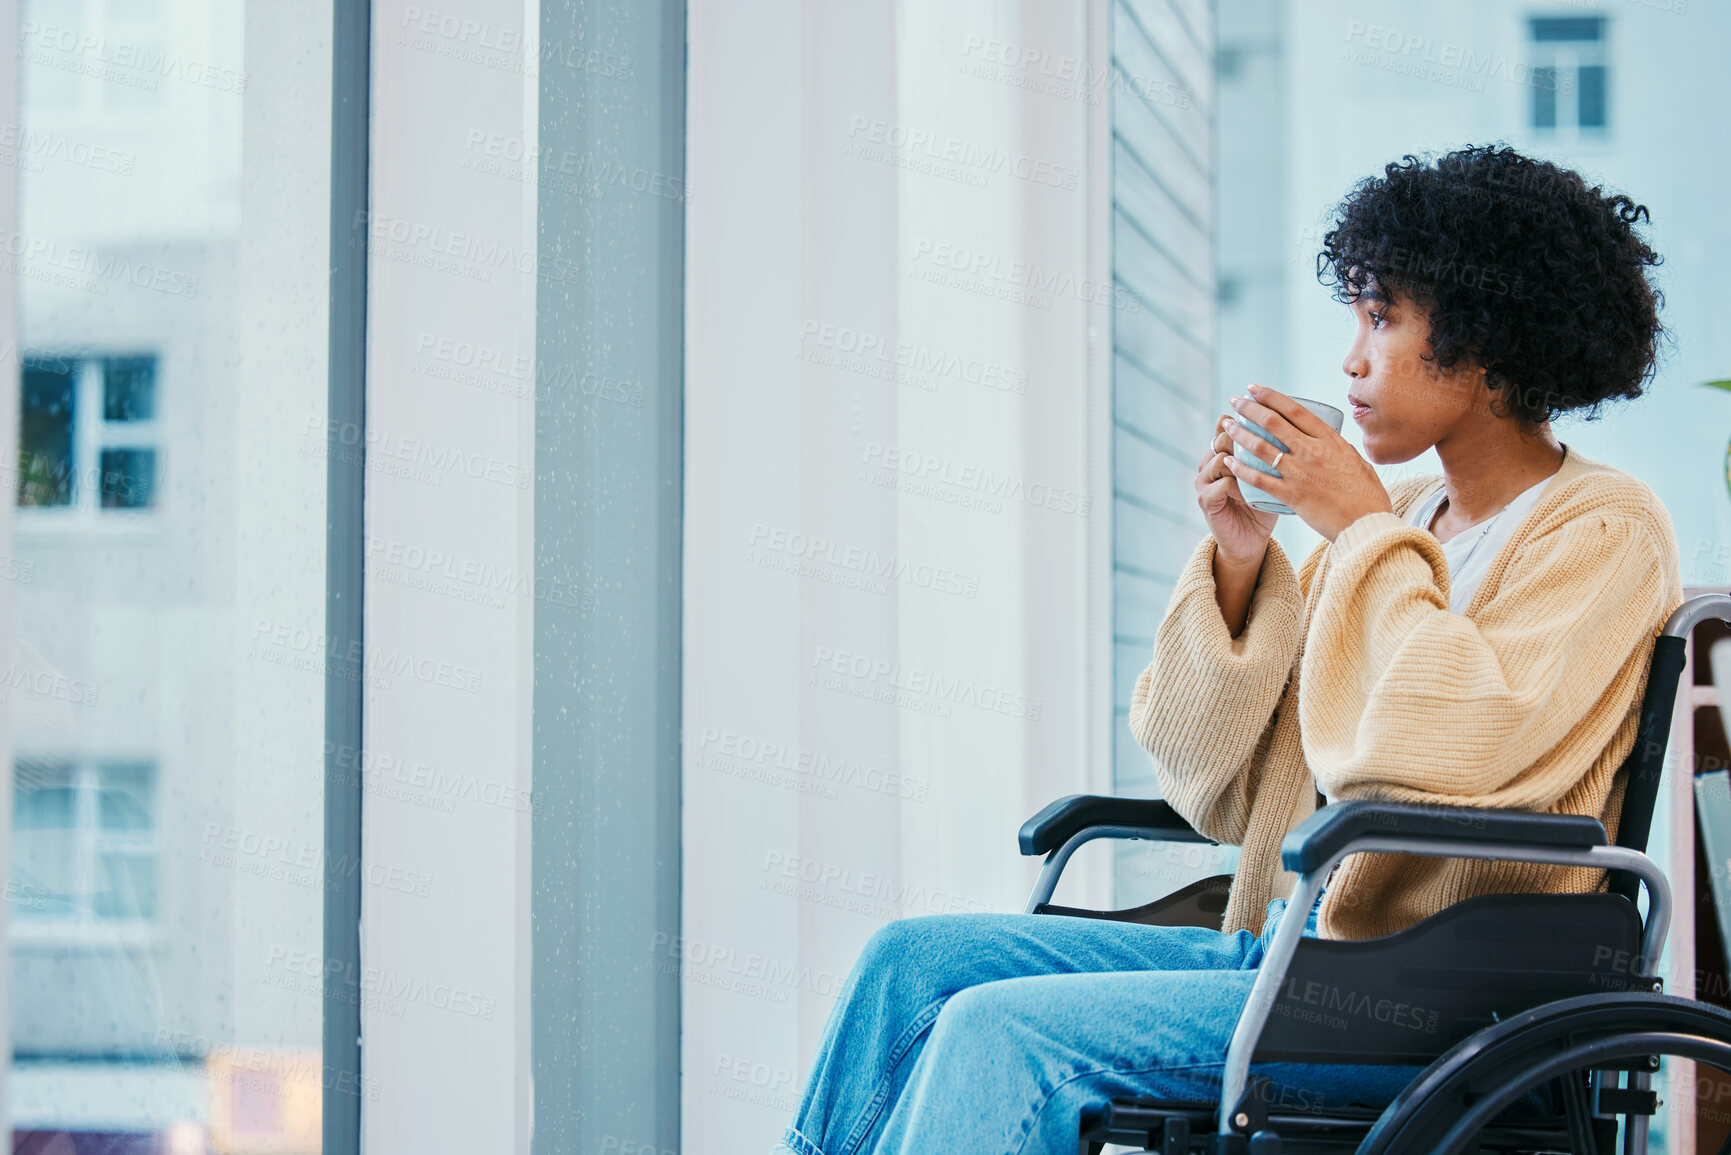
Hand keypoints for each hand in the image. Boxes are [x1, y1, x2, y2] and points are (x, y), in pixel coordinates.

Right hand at [1197, 414, 1278, 565]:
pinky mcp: (1205, 499)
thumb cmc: (1264, 506)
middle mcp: (1208, 462)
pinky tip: (1253, 495)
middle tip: (1270, 454)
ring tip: (1263, 476)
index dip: (1246, 420)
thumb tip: (1300, 425)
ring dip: (1245, 465)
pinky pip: (1224, 483)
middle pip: (1223, 436)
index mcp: (1221, 452)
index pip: (1226, 423)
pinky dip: (1242, 487)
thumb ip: (1273, 452)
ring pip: (1222, 458)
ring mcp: (1204, 480)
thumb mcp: (1270, 475)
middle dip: (1247, 442)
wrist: (1250, 541)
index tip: (1272, 424)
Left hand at [1221, 383, 1392, 540]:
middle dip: (1249, 408)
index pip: (1294, 410)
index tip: (1254, 389)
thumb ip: (1338, 449)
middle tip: (1235, 401)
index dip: (1270, 396)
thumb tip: (1328, 441)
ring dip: (1240, 434)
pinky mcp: (1293, 495)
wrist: (1368, 525)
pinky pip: (1259, 479)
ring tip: (1226, 426)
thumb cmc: (1367, 495)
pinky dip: (1241, 469)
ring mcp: (1301, 473)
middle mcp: (1313, 451)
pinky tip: (1228, 461)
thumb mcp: (1357, 461)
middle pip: (1273, 423)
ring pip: (1262, 447)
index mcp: (1330, 440)